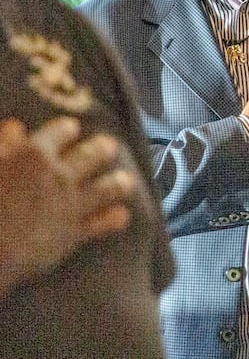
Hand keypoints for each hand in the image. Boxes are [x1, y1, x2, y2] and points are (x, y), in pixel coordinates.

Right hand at [0, 117, 134, 293]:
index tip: (71, 128)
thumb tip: (14, 126)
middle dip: (102, 148)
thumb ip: (2, 145)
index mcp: (35, 154)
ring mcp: (71, 204)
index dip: (65, 129)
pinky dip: (112, 220)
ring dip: (117, 183)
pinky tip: (122, 216)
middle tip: (110, 146)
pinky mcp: (73, 233)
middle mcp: (61, 174)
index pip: (61, 131)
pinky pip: (99, 224)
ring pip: (105, 188)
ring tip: (126, 180)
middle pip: (91, 155)